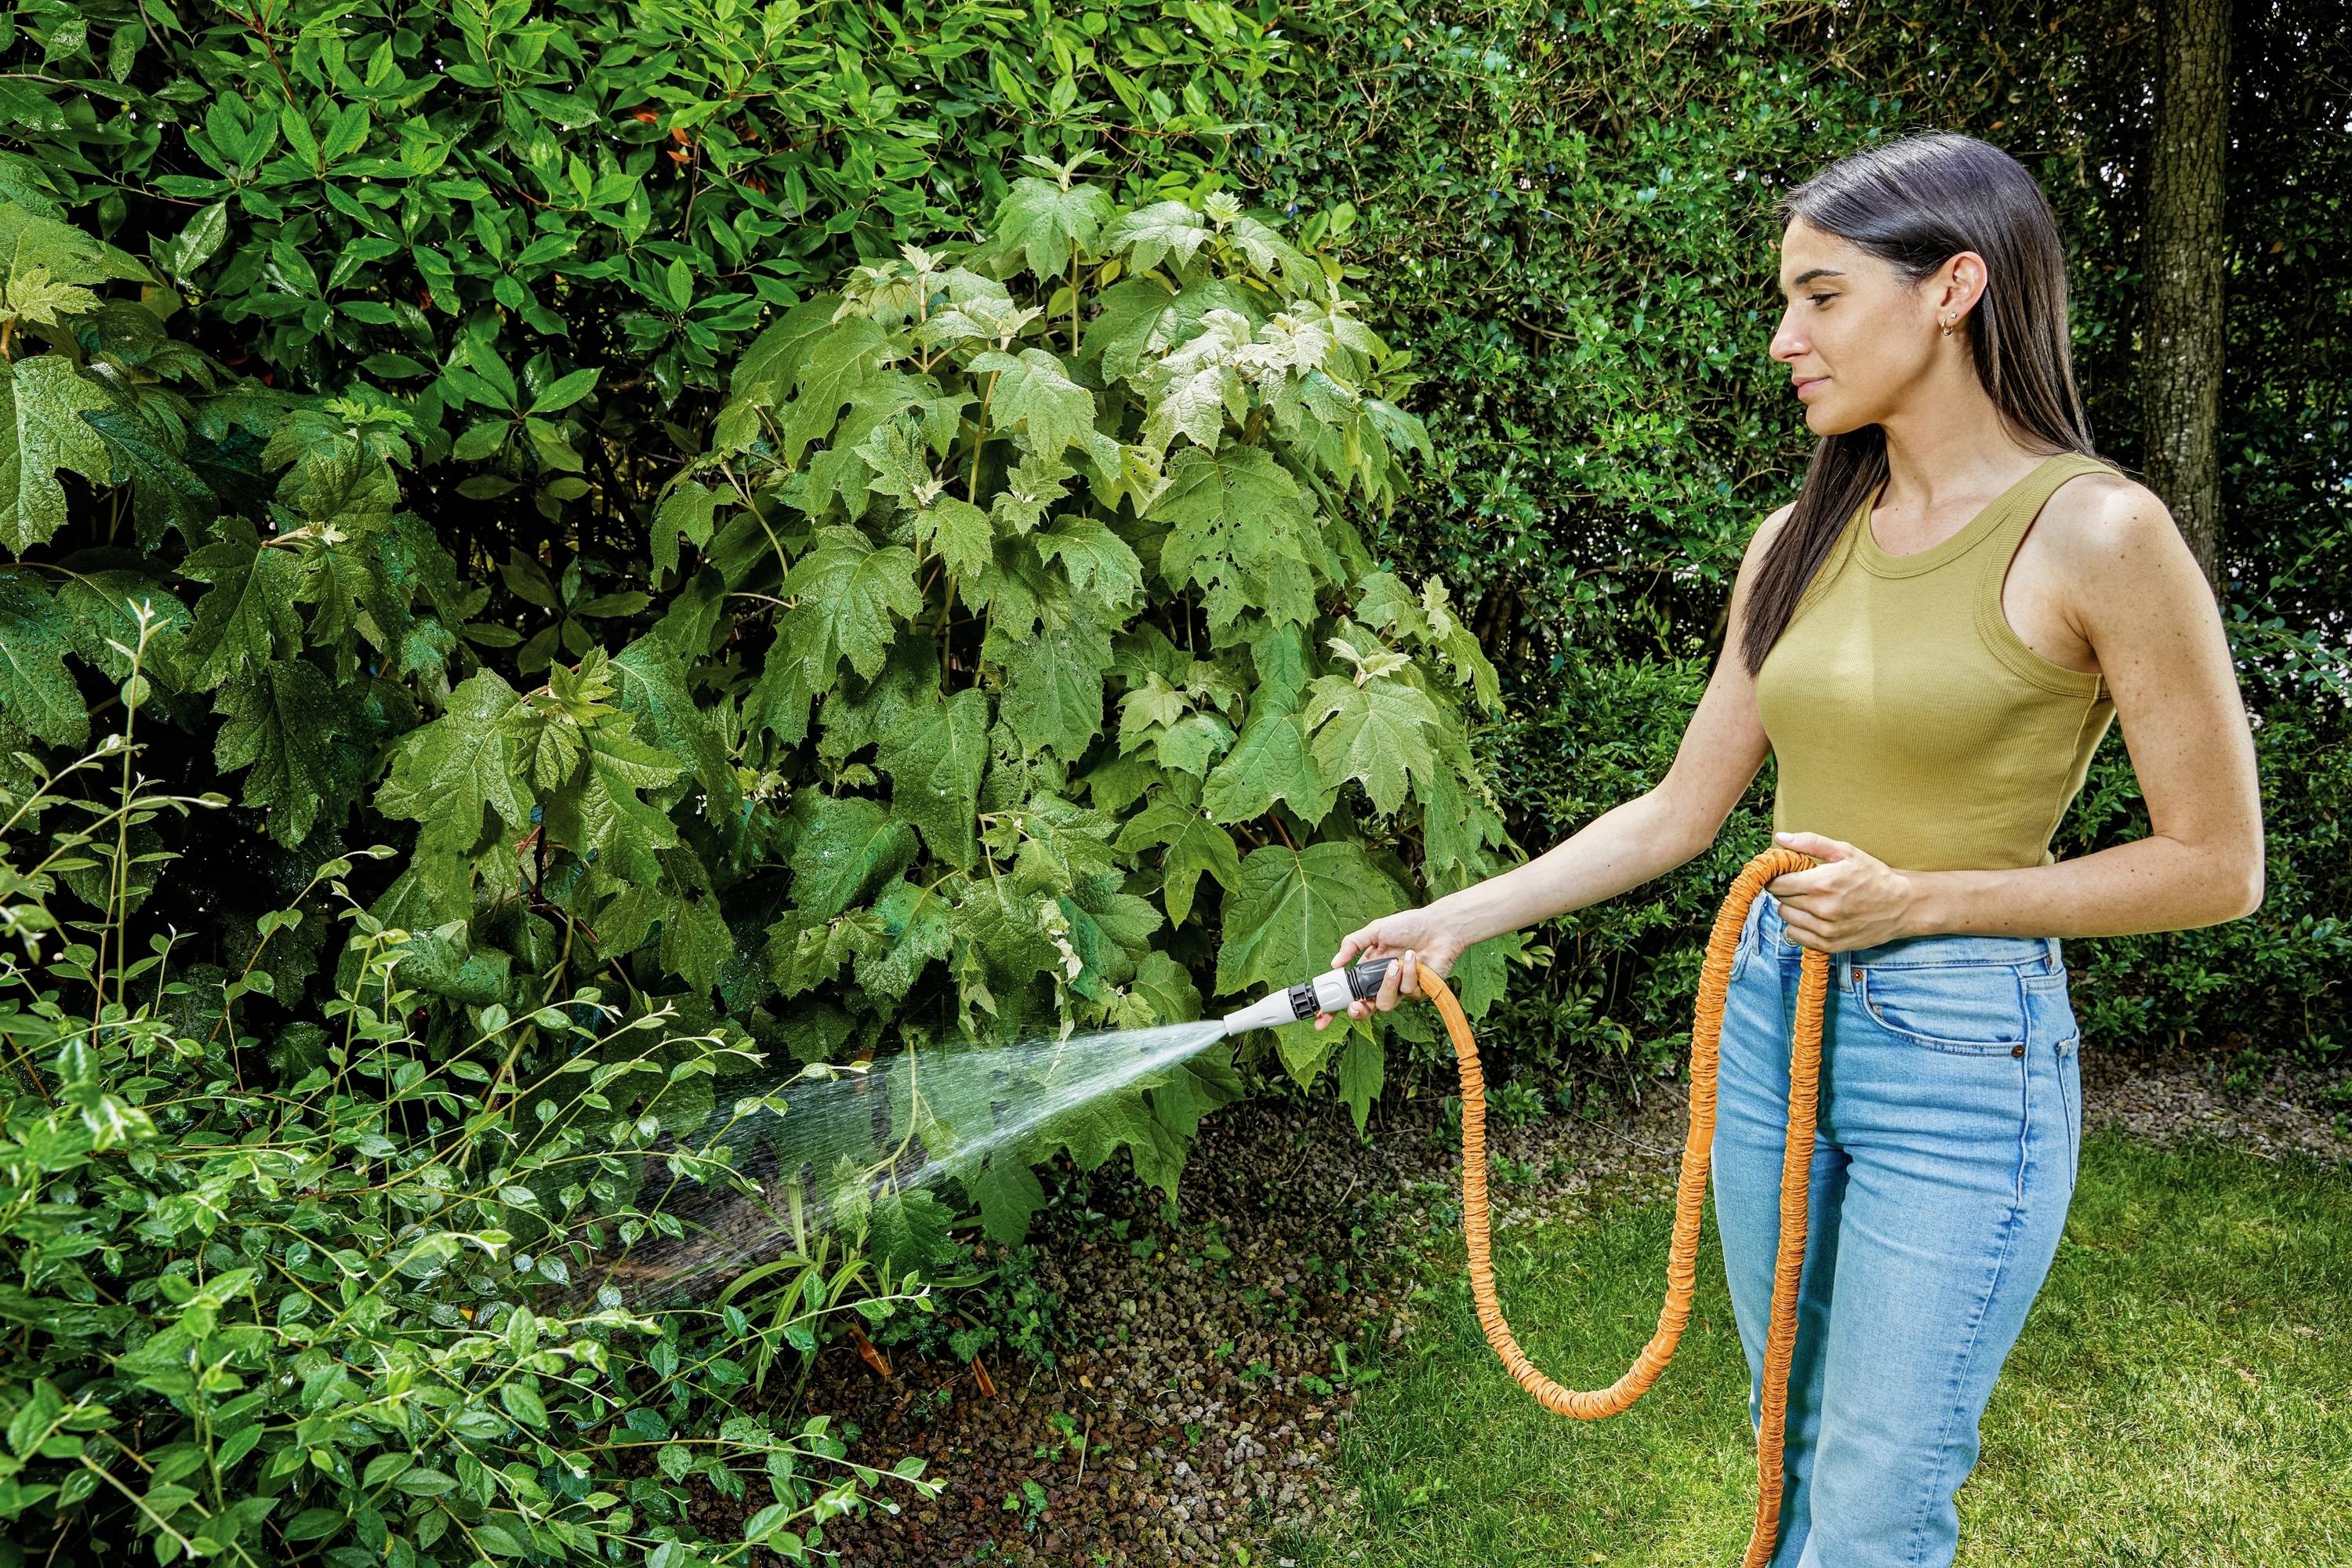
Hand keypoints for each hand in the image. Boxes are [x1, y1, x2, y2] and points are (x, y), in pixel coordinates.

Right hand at [1312, 903, 1476, 1029]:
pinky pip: (1407, 993)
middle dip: (1357, 1010)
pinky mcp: (1418, 992)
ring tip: (1395, 965)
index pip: (1348, 992)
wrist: (1440, 927)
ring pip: (1385, 1003)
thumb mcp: (1376, 930)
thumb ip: (1353, 944)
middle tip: (1356, 1005)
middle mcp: (1382, 982)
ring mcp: (1400, 989)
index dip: (1334, 1007)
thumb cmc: (1410, 925)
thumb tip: (1334, 964)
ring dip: (1387, 985)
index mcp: (1368, 969)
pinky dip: (1409, 974)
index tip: (1321, 1017)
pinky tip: (1414, 958)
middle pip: (1364, 1008)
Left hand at [1767, 830, 1919, 951]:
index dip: (1777, 876)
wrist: (1902, 905)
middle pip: (1780, 899)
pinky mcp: (1829, 945)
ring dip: (1793, 907)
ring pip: (1786, 917)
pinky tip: (1815, 916)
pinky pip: (1795, 936)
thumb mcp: (1845, 852)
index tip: (1784, 872)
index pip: (1777, 883)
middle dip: (1786, 889)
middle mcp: (1821, 909)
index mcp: (1821, 884)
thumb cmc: (1873, 875)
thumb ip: (1810, 843)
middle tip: (1802, 883)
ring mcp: (1825, 930)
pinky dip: (1800, 926)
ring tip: (1812, 899)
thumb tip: (1780, 839)